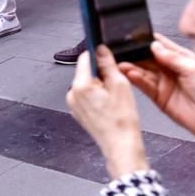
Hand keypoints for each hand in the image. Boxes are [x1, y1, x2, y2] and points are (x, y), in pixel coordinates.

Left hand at [67, 47, 148, 178]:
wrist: (121, 145)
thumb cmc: (121, 121)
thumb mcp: (120, 84)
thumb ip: (108, 63)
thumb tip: (101, 50)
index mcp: (80, 86)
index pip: (85, 57)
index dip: (98, 54)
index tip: (107, 56)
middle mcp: (72, 95)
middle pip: (86, 71)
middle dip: (101, 72)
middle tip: (116, 83)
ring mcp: (74, 105)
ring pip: (87, 83)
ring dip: (99, 85)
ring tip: (113, 97)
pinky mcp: (78, 113)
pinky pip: (87, 96)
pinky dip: (97, 96)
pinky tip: (109, 105)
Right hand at [118, 35, 194, 161]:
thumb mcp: (193, 67)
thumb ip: (172, 57)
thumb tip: (155, 46)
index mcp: (182, 59)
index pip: (162, 46)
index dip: (149, 41)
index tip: (134, 35)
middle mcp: (172, 71)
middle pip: (150, 59)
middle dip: (136, 54)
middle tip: (123, 49)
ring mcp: (165, 84)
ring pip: (145, 73)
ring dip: (133, 67)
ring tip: (122, 62)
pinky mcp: (161, 99)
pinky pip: (146, 87)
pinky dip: (137, 80)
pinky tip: (130, 74)